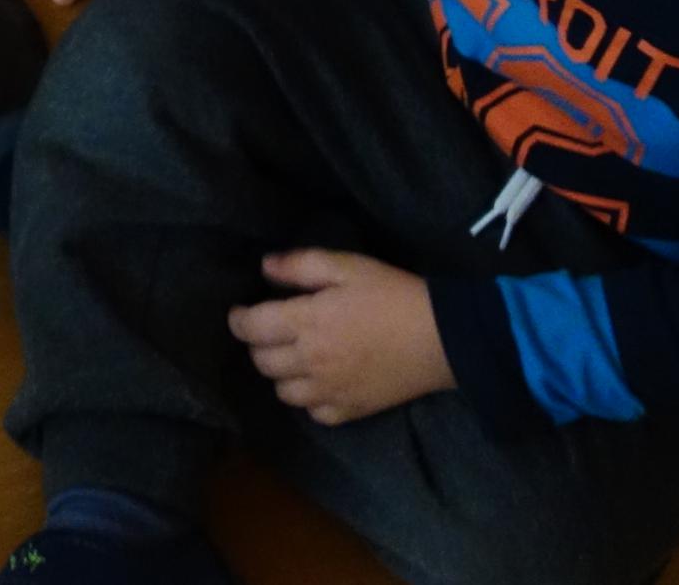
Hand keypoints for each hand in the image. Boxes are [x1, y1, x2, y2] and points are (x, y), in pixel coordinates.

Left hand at [230, 252, 455, 424]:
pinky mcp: (351, 411)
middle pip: (262, 362)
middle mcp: (311, 361)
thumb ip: (301, 265)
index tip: (240, 313)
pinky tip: (318, 382)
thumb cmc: (391, 294)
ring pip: (283, 392)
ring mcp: (330, 391)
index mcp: (307, 322)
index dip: (238, 320)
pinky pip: (314, 413)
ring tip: (293, 356)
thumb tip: (264, 268)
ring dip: (280, 374)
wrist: (440, 338)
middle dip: (258, 345)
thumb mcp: (347, 266)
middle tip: (270, 331)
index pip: (252, 328)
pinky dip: (308, 399)